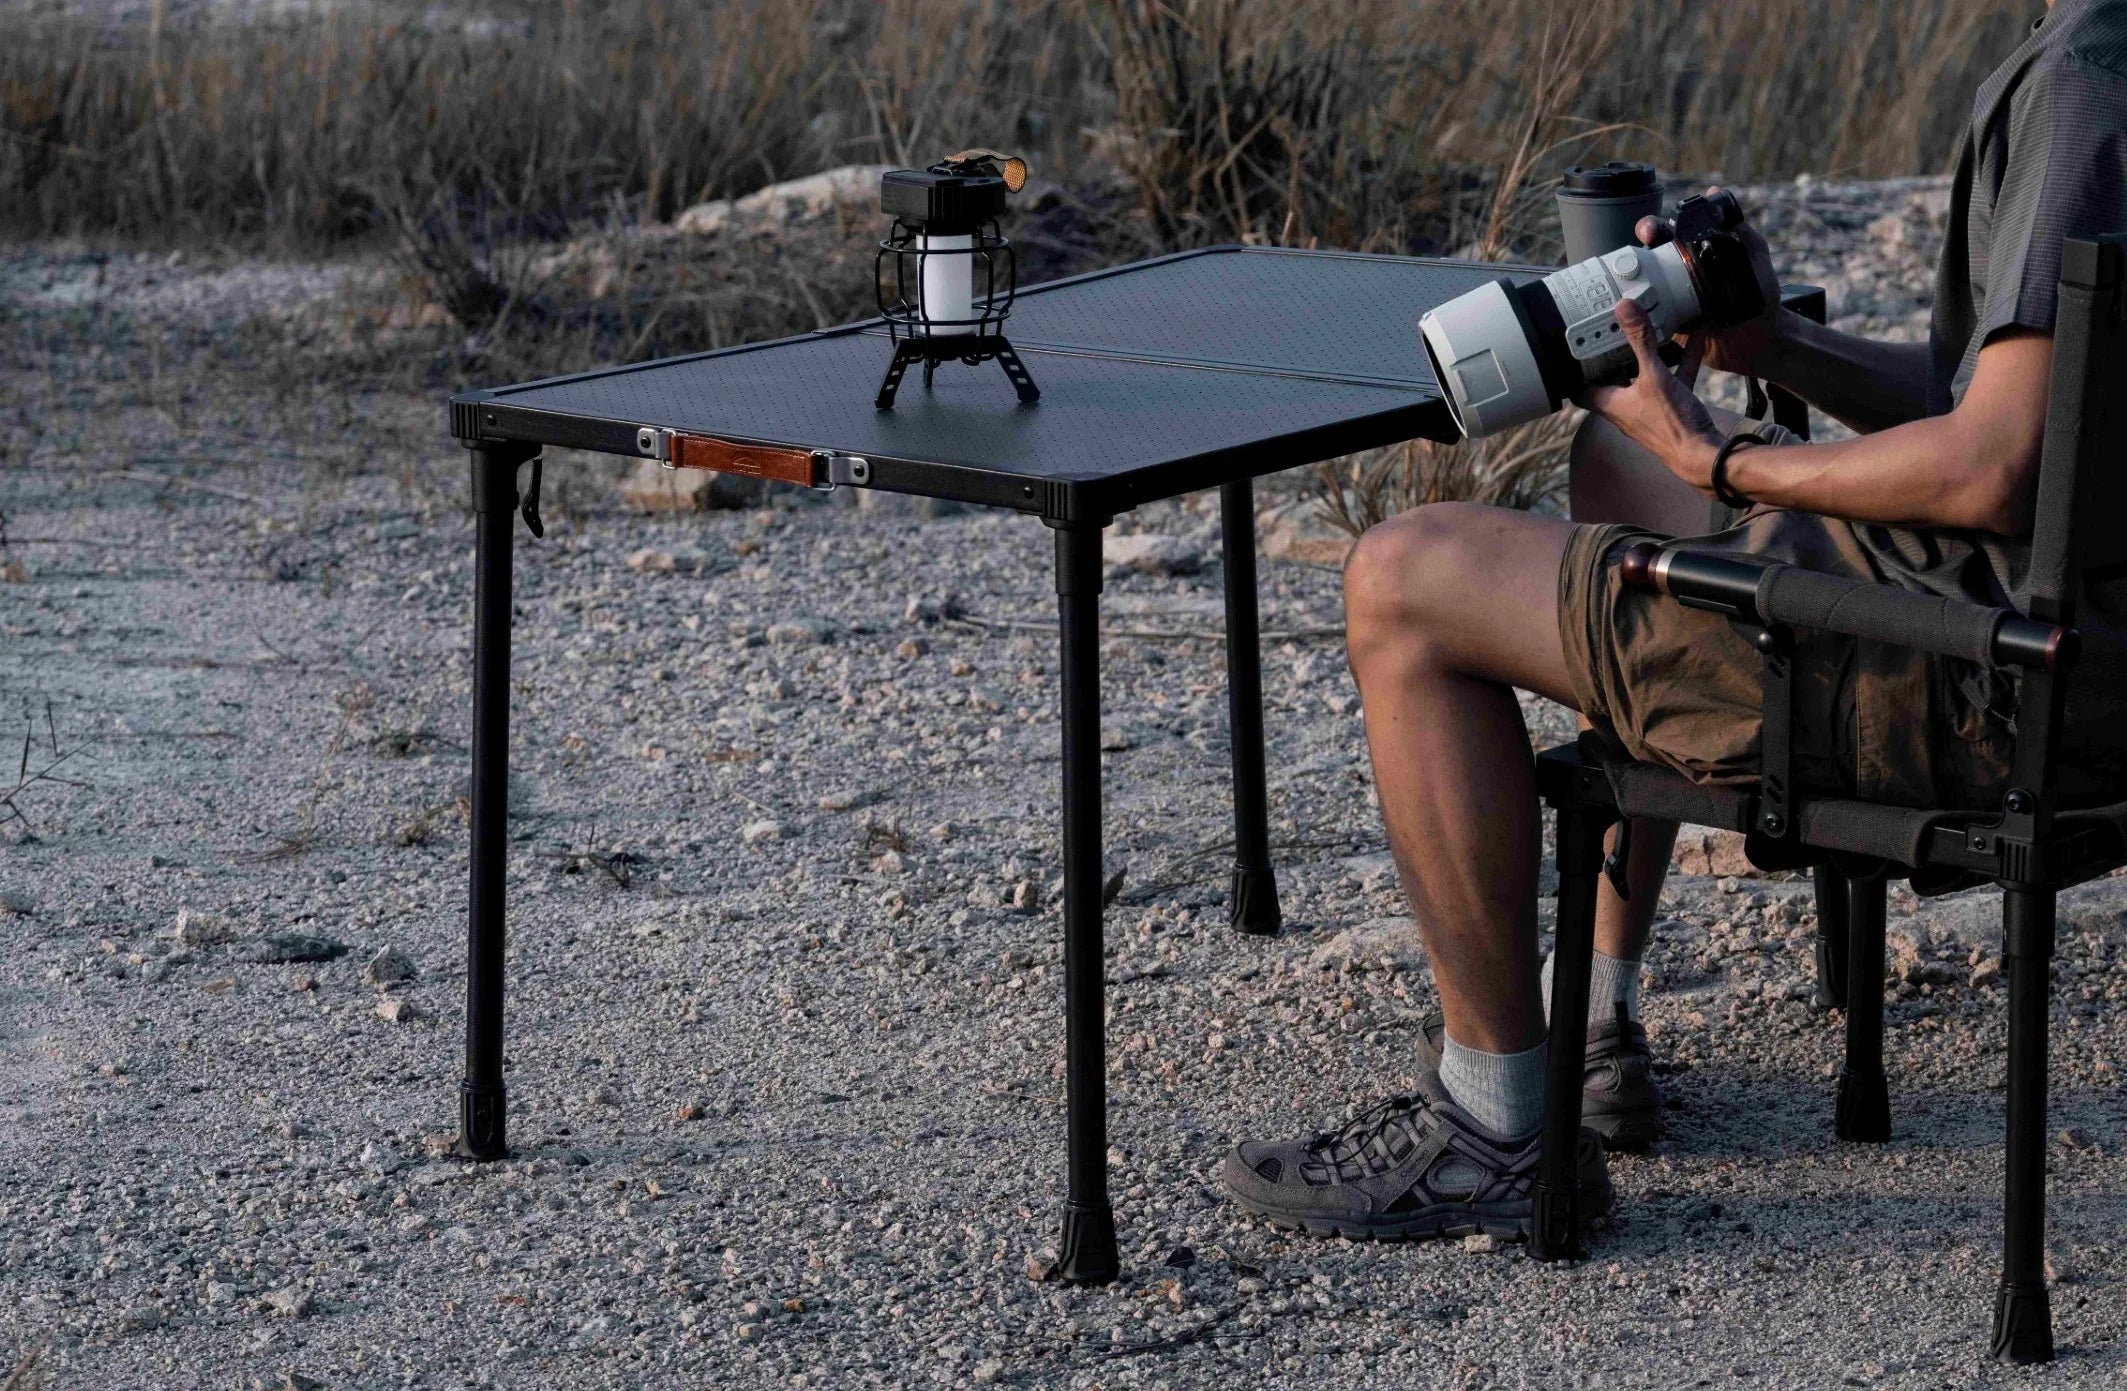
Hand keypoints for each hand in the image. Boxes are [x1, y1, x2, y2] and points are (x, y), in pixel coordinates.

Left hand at [1576, 299, 1724, 492]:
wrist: (1702, 455)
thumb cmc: (1670, 423)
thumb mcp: (1653, 376)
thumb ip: (1640, 341)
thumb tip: (1623, 308)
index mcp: (1610, 403)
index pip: (1580, 389)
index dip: (1578, 369)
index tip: (1580, 346)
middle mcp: (1625, 409)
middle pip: (1612, 379)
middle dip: (1616, 356)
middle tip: (1617, 330)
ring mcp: (1648, 410)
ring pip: (1644, 378)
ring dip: (1650, 356)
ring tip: (1654, 330)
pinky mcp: (1671, 410)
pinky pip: (1674, 380)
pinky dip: (1681, 361)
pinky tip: (1695, 339)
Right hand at [1634, 185, 1784, 378]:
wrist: (1760, 341)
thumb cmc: (1762, 300)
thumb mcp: (1756, 259)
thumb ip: (1741, 231)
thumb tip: (1717, 198)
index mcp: (1695, 255)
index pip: (1667, 235)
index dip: (1653, 228)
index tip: (1650, 231)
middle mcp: (1678, 276)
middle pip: (1645, 261)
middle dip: (1631, 256)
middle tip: (1634, 259)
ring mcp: (1670, 301)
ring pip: (1641, 289)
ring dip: (1629, 287)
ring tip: (1629, 288)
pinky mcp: (1668, 326)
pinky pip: (1646, 320)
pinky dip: (1635, 317)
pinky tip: (1630, 313)